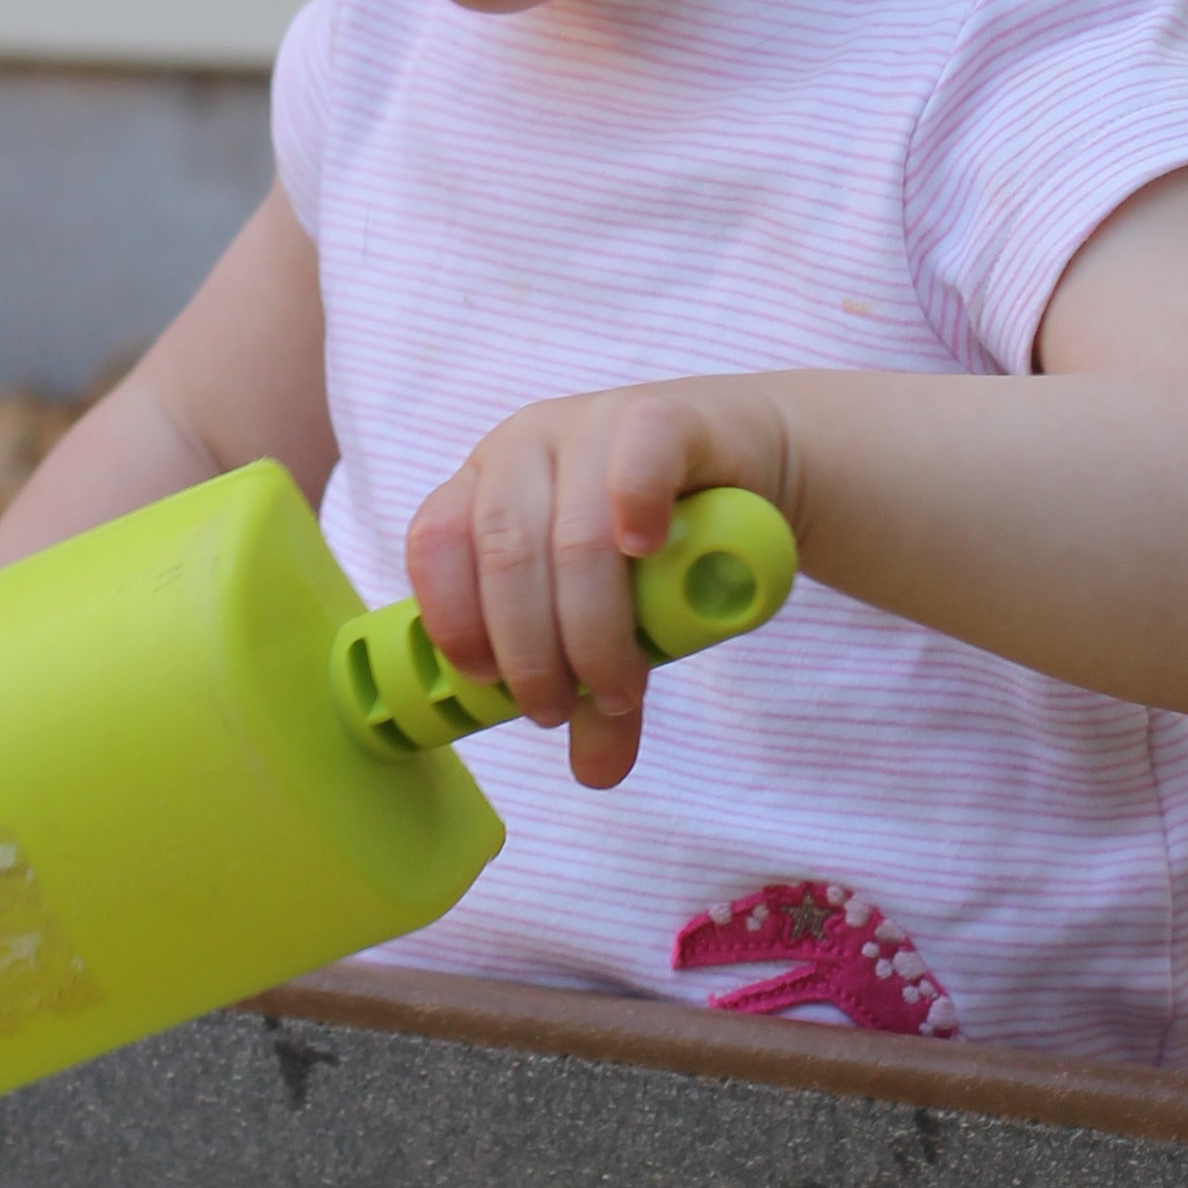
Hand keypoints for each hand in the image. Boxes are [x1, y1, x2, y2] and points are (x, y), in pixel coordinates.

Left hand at [405, 378, 795, 788]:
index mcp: (486, 485)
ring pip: (571, 529)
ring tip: (617, 685)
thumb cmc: (663, 542)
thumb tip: (596, 775)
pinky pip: (637, 455)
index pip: (435, 543)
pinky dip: (636, 506)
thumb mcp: (621, 622)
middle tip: (561, 708)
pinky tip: (647, 553)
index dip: (453, 619)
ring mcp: (592, 421)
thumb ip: (601, 690)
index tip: (490, 686)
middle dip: (530, 649)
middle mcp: (525, 446)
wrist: (751, 463)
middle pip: (505, 553)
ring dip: (591, 624)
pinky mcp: (663, 412)